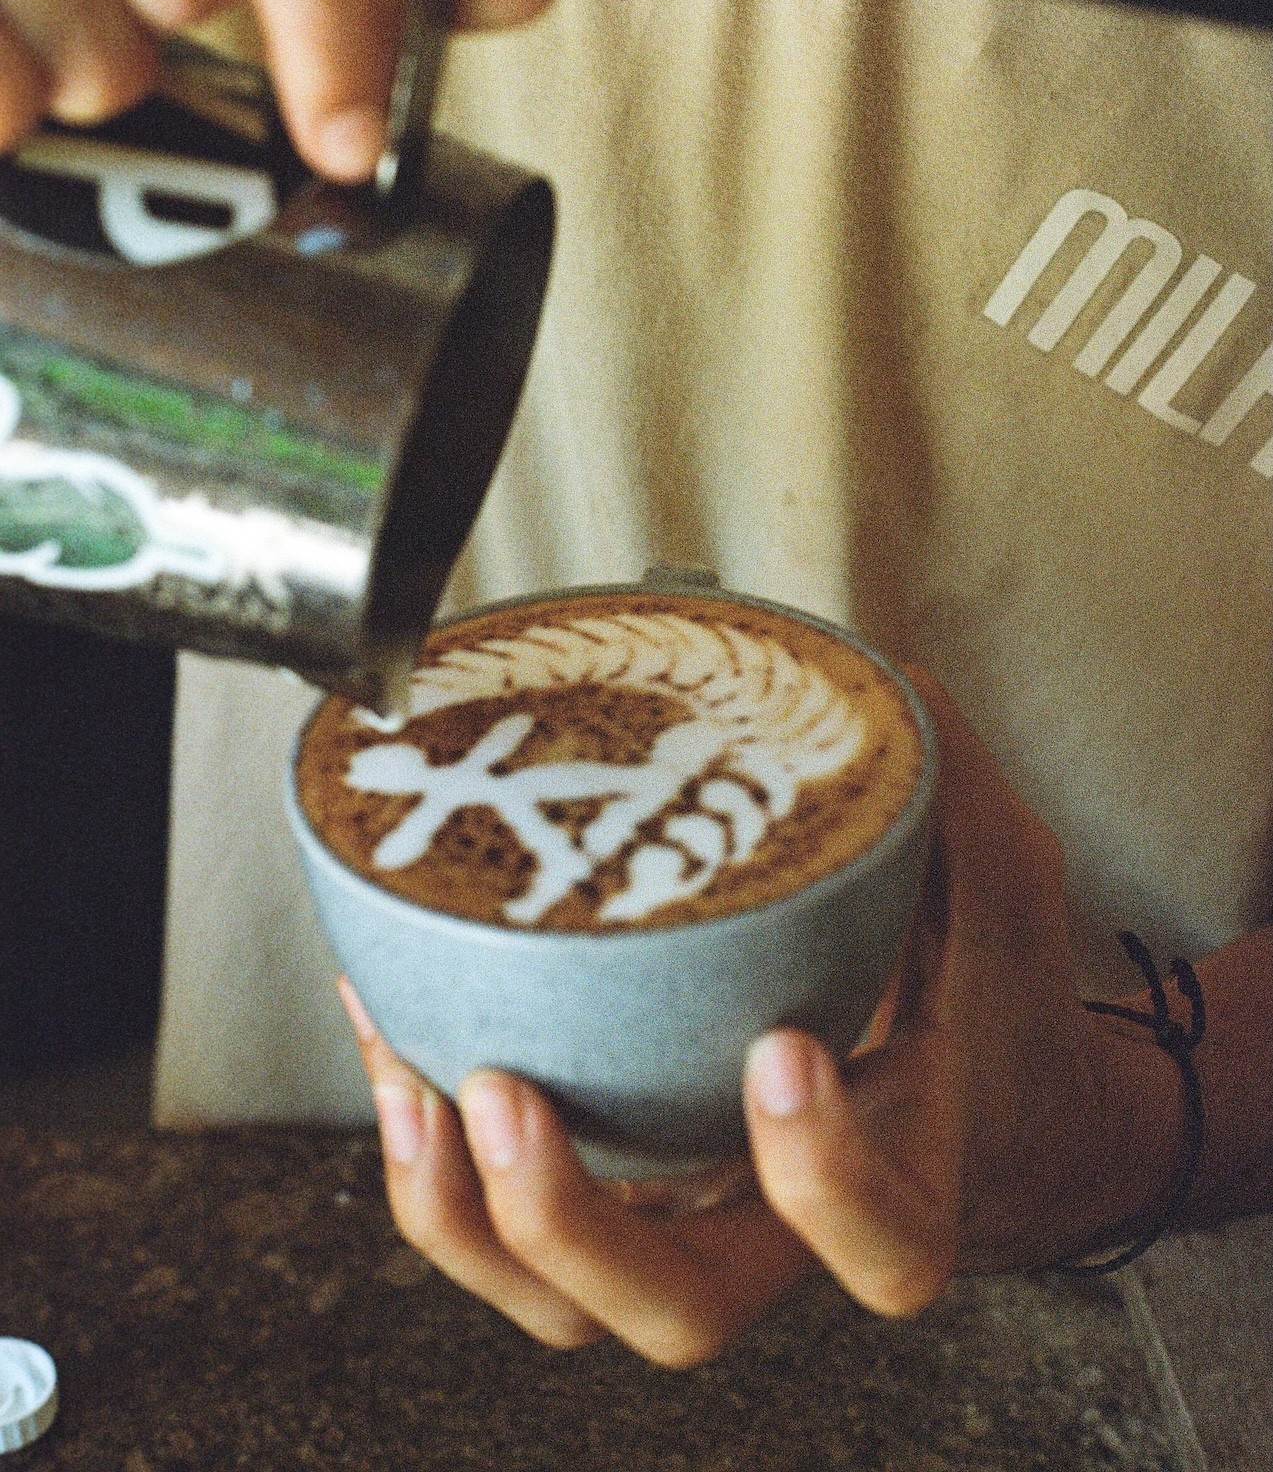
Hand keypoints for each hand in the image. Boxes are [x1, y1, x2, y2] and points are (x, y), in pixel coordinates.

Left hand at [339, 670, 1182, 1364]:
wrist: (981, 1099)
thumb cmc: (987, 1001)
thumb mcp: (997, 885)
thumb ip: (943, 789)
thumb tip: (871, 673)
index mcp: (907, 1176)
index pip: (878, 1237)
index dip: (822, 1175)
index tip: (779, 1048)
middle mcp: (781, 1232)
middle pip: (675, 1310)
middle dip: (570, 1227)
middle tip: (506, 1095)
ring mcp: (689, 1221)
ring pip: (562, 1297)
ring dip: (465, 1212)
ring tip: (411, 1079)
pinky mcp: (618, 1187)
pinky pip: (504, 1211)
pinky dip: (433, 1149)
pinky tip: (389, 1029)